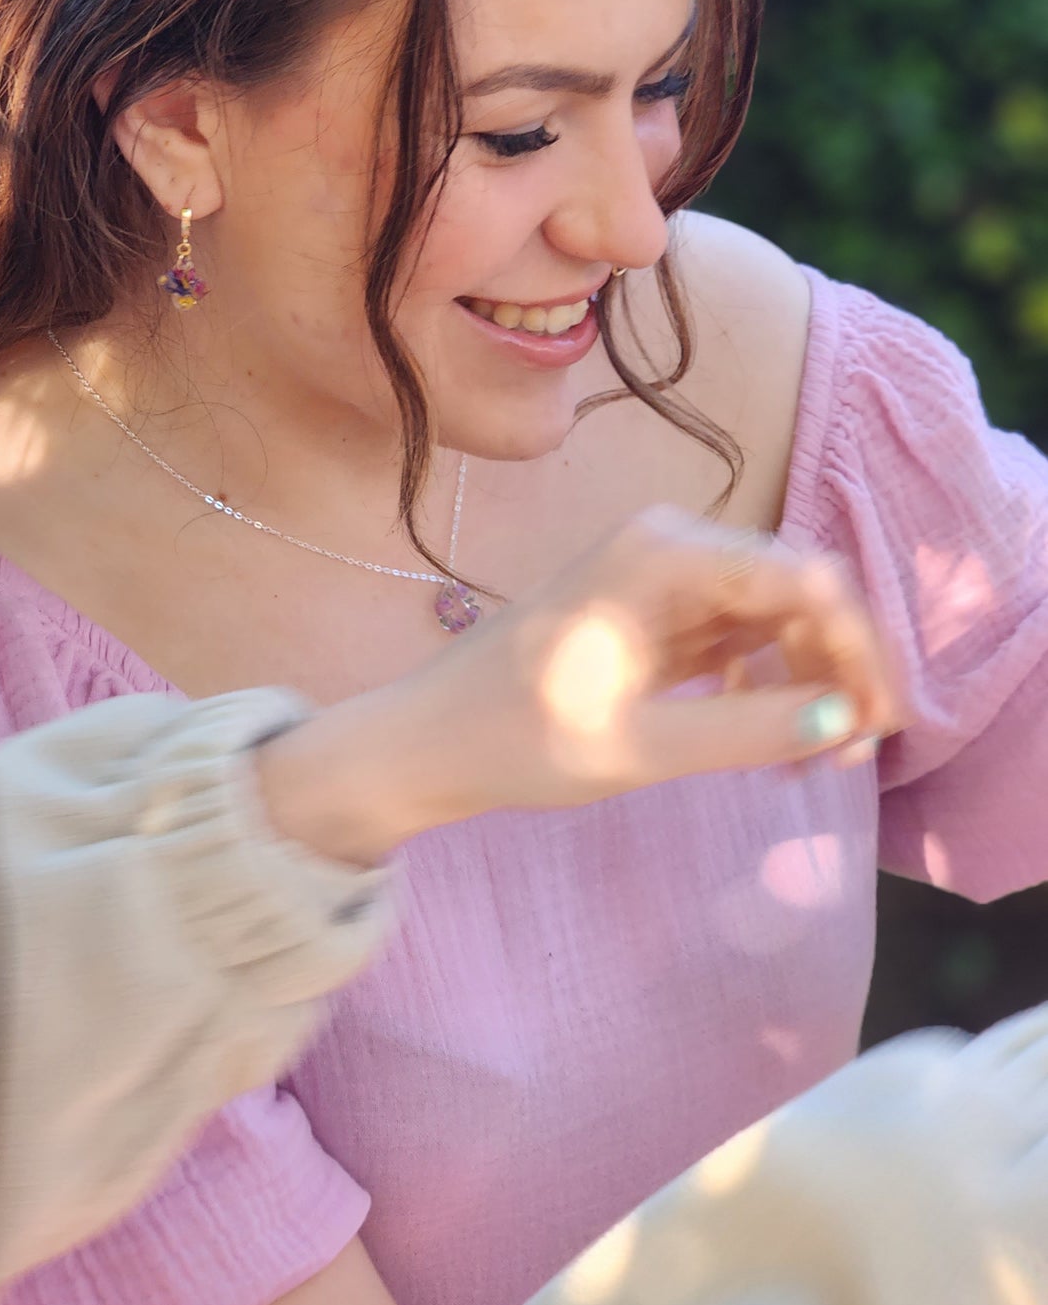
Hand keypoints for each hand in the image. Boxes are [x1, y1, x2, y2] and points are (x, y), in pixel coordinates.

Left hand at [257, 507, 905, 864]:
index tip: (877, 726)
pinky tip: (769, 738)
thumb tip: (842, 720)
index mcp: (666, 553)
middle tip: (848, 755)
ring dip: (808, 678)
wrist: (427, 740)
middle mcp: (670, 543)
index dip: (859, 649)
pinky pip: (740, 631)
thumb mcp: (638, 746)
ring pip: (776, 613)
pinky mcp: (654, 609)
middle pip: (801, 589)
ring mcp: (661, 574)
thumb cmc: (516, 738)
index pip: (808, 580)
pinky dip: (768, 680)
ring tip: (814, 761)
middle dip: (839, 667)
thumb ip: (745, 730)